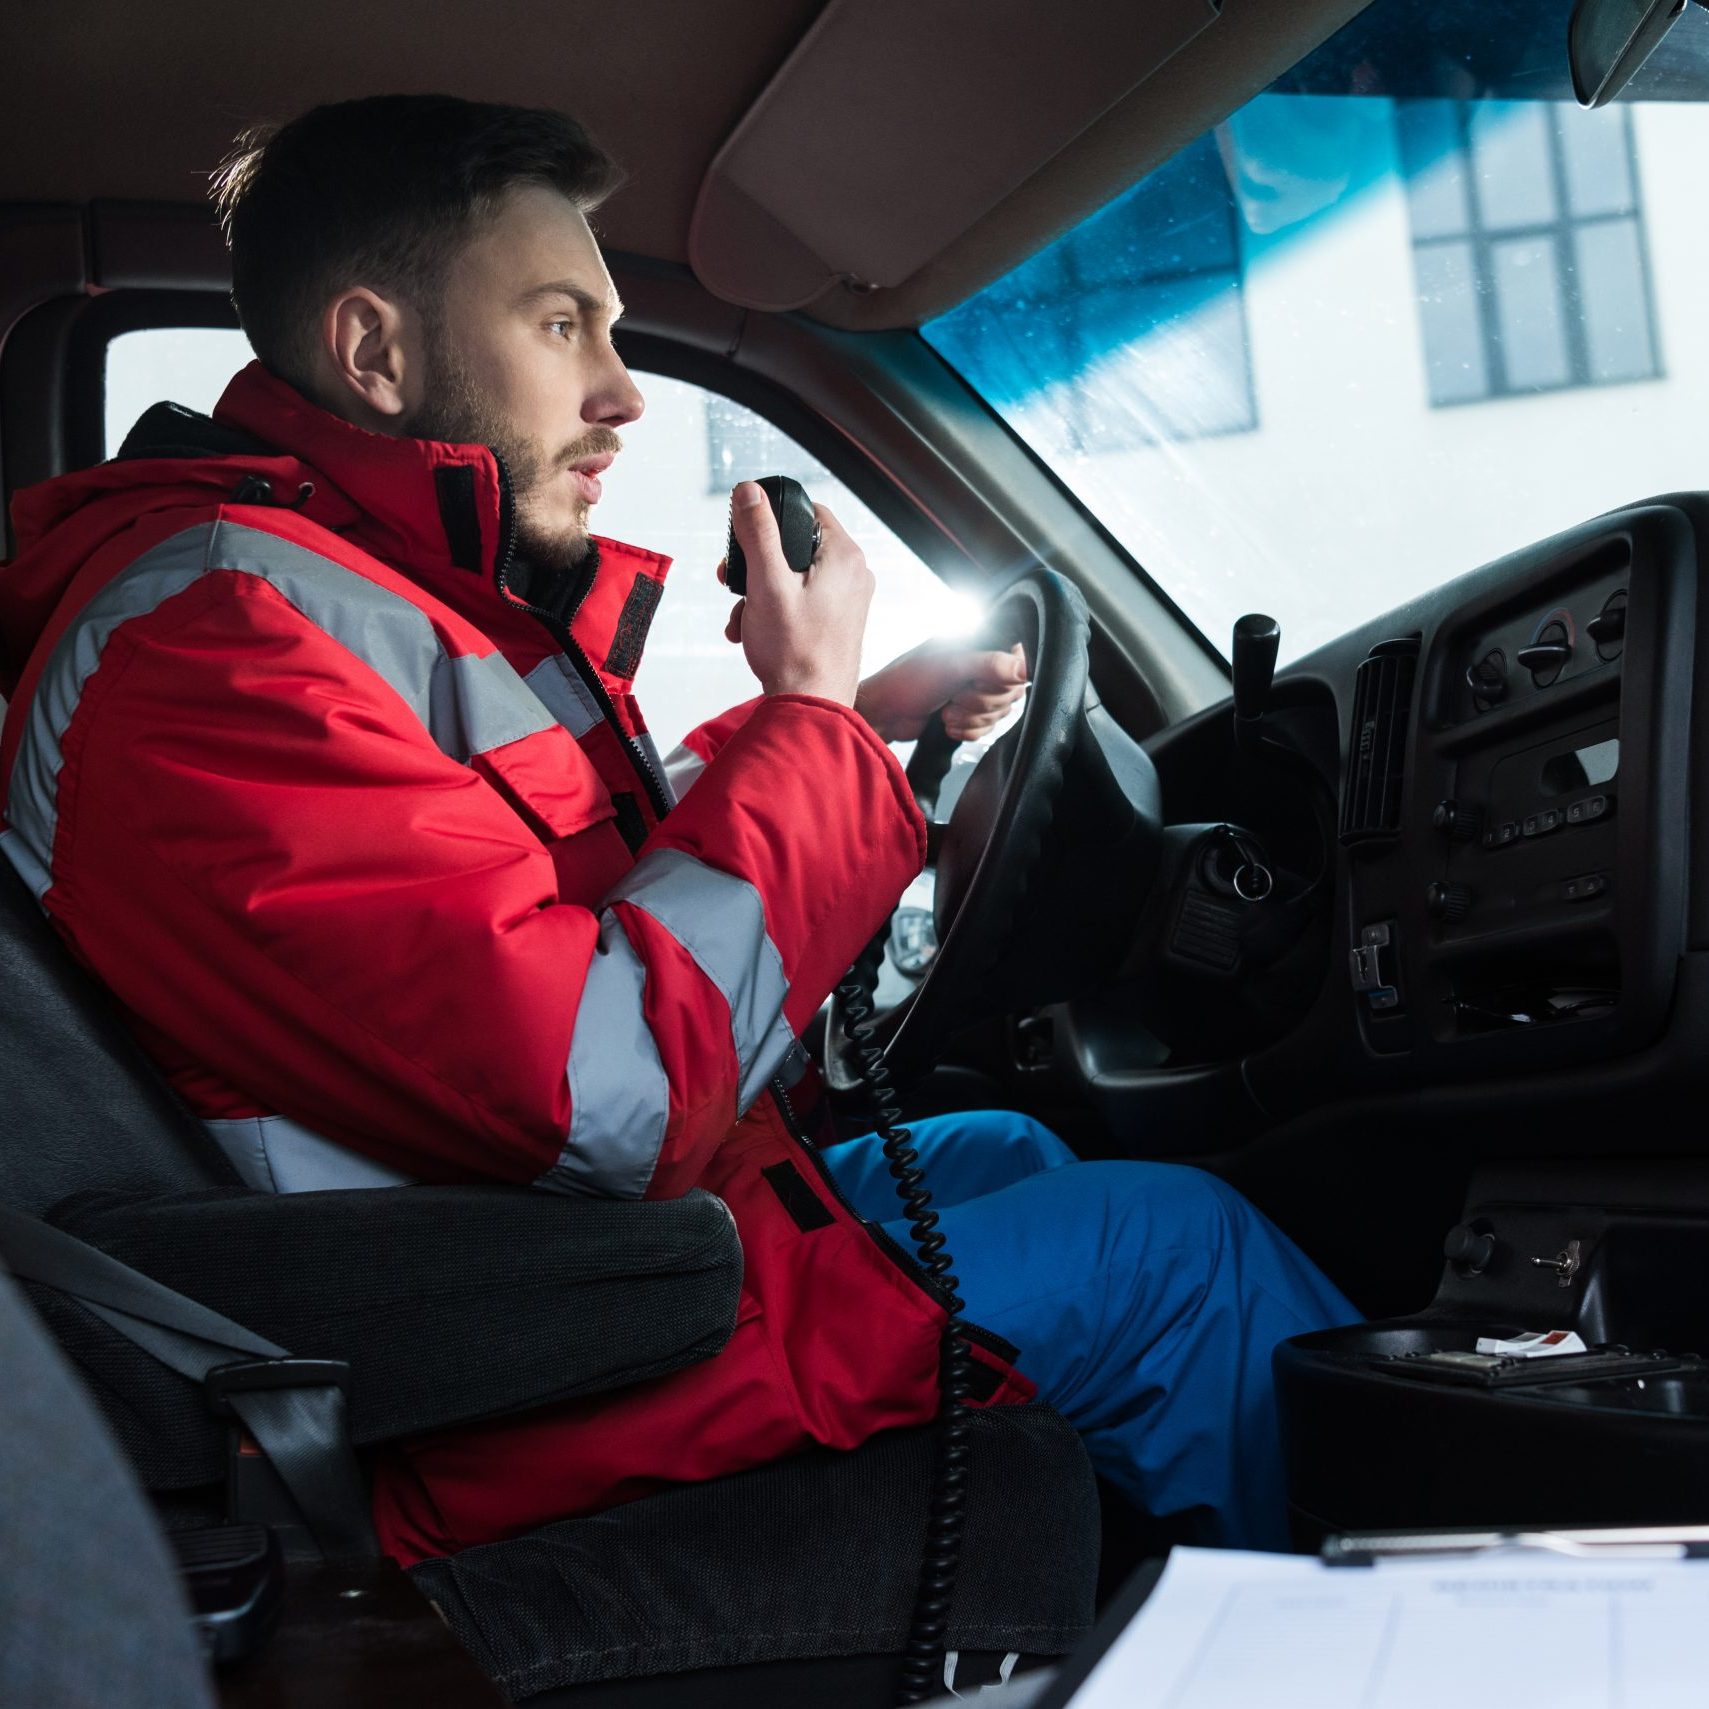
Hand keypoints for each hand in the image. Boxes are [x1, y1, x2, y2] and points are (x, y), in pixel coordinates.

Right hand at [720, 485, 871, 705]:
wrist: (810, 707)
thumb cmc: (795, 652)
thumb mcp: (767, 584)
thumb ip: (758, 533)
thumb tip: (750, 491)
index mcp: (844, 557)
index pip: (807, 511)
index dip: (771, 520)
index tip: (746, 539)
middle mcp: (853, 575)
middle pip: (796, 546)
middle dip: (757, 566)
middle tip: (733, 584)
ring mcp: (847, 600)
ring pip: (793, 577)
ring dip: (759, 594)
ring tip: (743, 619)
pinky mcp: (837, 622)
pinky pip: (800, 602)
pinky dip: (774, 611)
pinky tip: (754, 632)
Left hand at [855, 639, 1027, 744]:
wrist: (884, 715)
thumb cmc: (907, 682)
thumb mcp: (950, 668)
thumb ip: (989, 664)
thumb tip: (1023, 668)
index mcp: (977, 644)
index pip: (1017, 662)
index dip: (1002, 680)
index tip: (978, 683)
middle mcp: (979, 665)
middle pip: (1010, 692)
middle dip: (980, 703)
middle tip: (955, 698)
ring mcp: (974, 690)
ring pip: (1000, 713)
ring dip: (971, 719)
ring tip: (946, 712)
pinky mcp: (968, 713)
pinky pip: (987, 728)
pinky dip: (968, 731)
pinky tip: (947, 725)